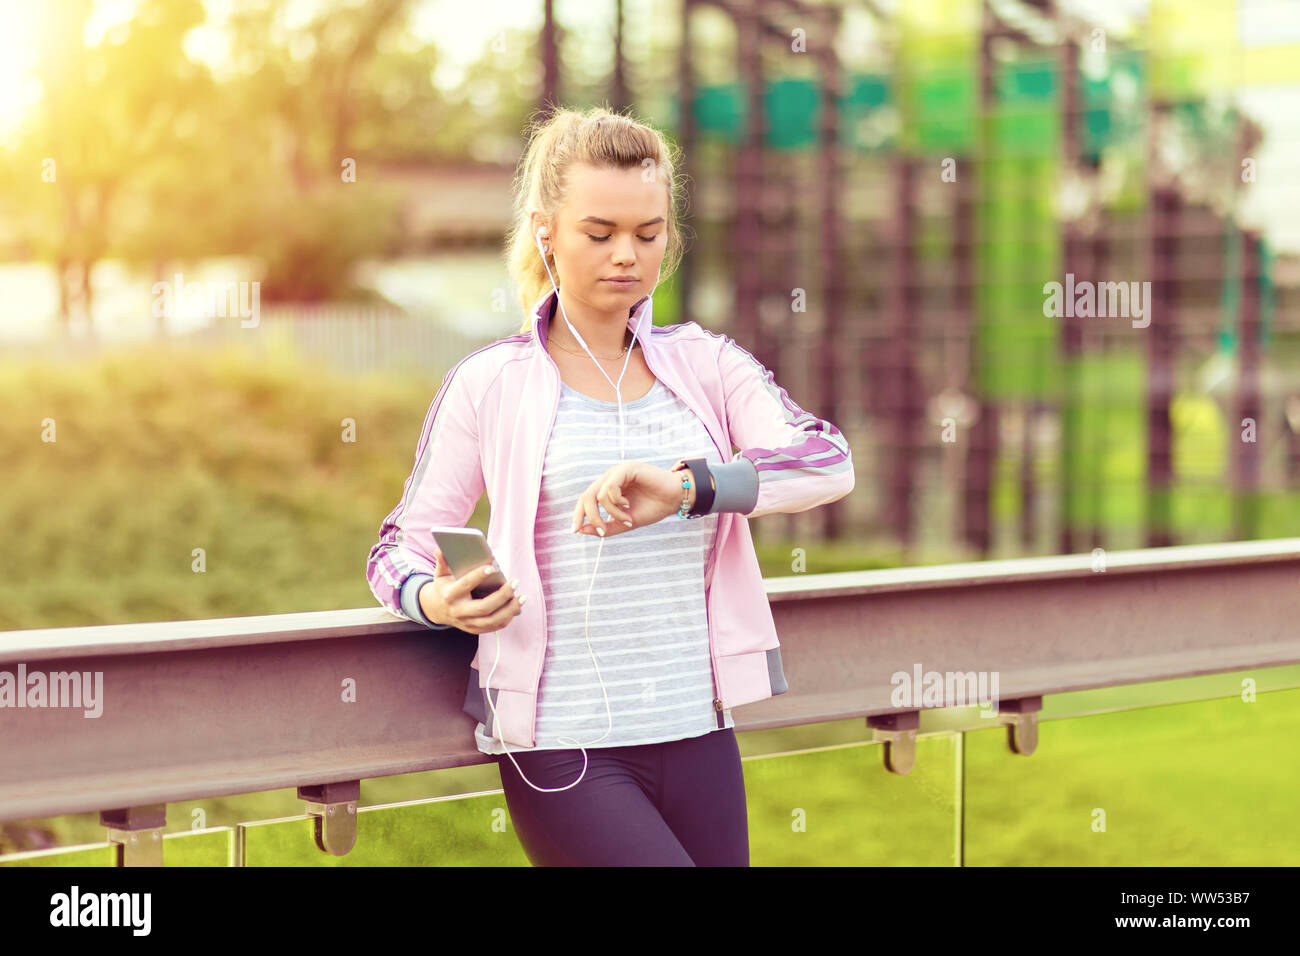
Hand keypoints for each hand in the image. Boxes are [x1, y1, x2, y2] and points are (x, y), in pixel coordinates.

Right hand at [419, 551, 522, 634]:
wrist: (438, 610)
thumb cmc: (445, 587)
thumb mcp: (441, 575)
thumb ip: (442, 562)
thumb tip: (440, 549)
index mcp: (450, 595)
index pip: (465, 585)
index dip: (477, 576)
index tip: (492, 567)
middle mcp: (459, 612)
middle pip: (483, 607)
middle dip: (502, 595)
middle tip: (515, 582)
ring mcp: (467, 623)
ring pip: (492, 620)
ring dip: (510, 609)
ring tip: (522, 596)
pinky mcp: (475, 629)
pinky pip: (494, 627)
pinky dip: (507, 617)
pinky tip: (516, 606)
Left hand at [570, 461, 692, 537]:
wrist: (675, 499)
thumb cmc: (653, 508)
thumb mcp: (625, 523)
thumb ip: (606, 527)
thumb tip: (582, 530)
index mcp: (607, 488)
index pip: (584, 500)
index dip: (578, 515)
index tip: (575, 531)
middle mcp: (609, 478)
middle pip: (586, 497)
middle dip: (590, 516)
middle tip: (601, 531)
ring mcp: (617, 472)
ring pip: (598, 495)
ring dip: (612, 512)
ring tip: (627, 518)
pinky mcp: (626, 468)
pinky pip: (609, 488)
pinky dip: (616, 502)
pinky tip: (628, 505)